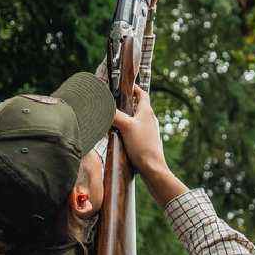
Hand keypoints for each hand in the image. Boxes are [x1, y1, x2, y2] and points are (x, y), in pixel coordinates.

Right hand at [112, 88, 185, 205]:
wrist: (153, 169)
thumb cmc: (142, 146)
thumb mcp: (126, 126)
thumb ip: (114, 114)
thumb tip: (101, 106)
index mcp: (146, 112)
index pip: (142, 94)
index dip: (134, 88)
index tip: (124, 85)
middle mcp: (149, 120)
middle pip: (137, 106)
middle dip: (125, 102)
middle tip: (113, 101)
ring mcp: (147, 131)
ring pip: (134, 119)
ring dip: (124, 116)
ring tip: (111, 116)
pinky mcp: (144, 142)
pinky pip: (133, 130)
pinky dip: (125, 128)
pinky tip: (116, 134)